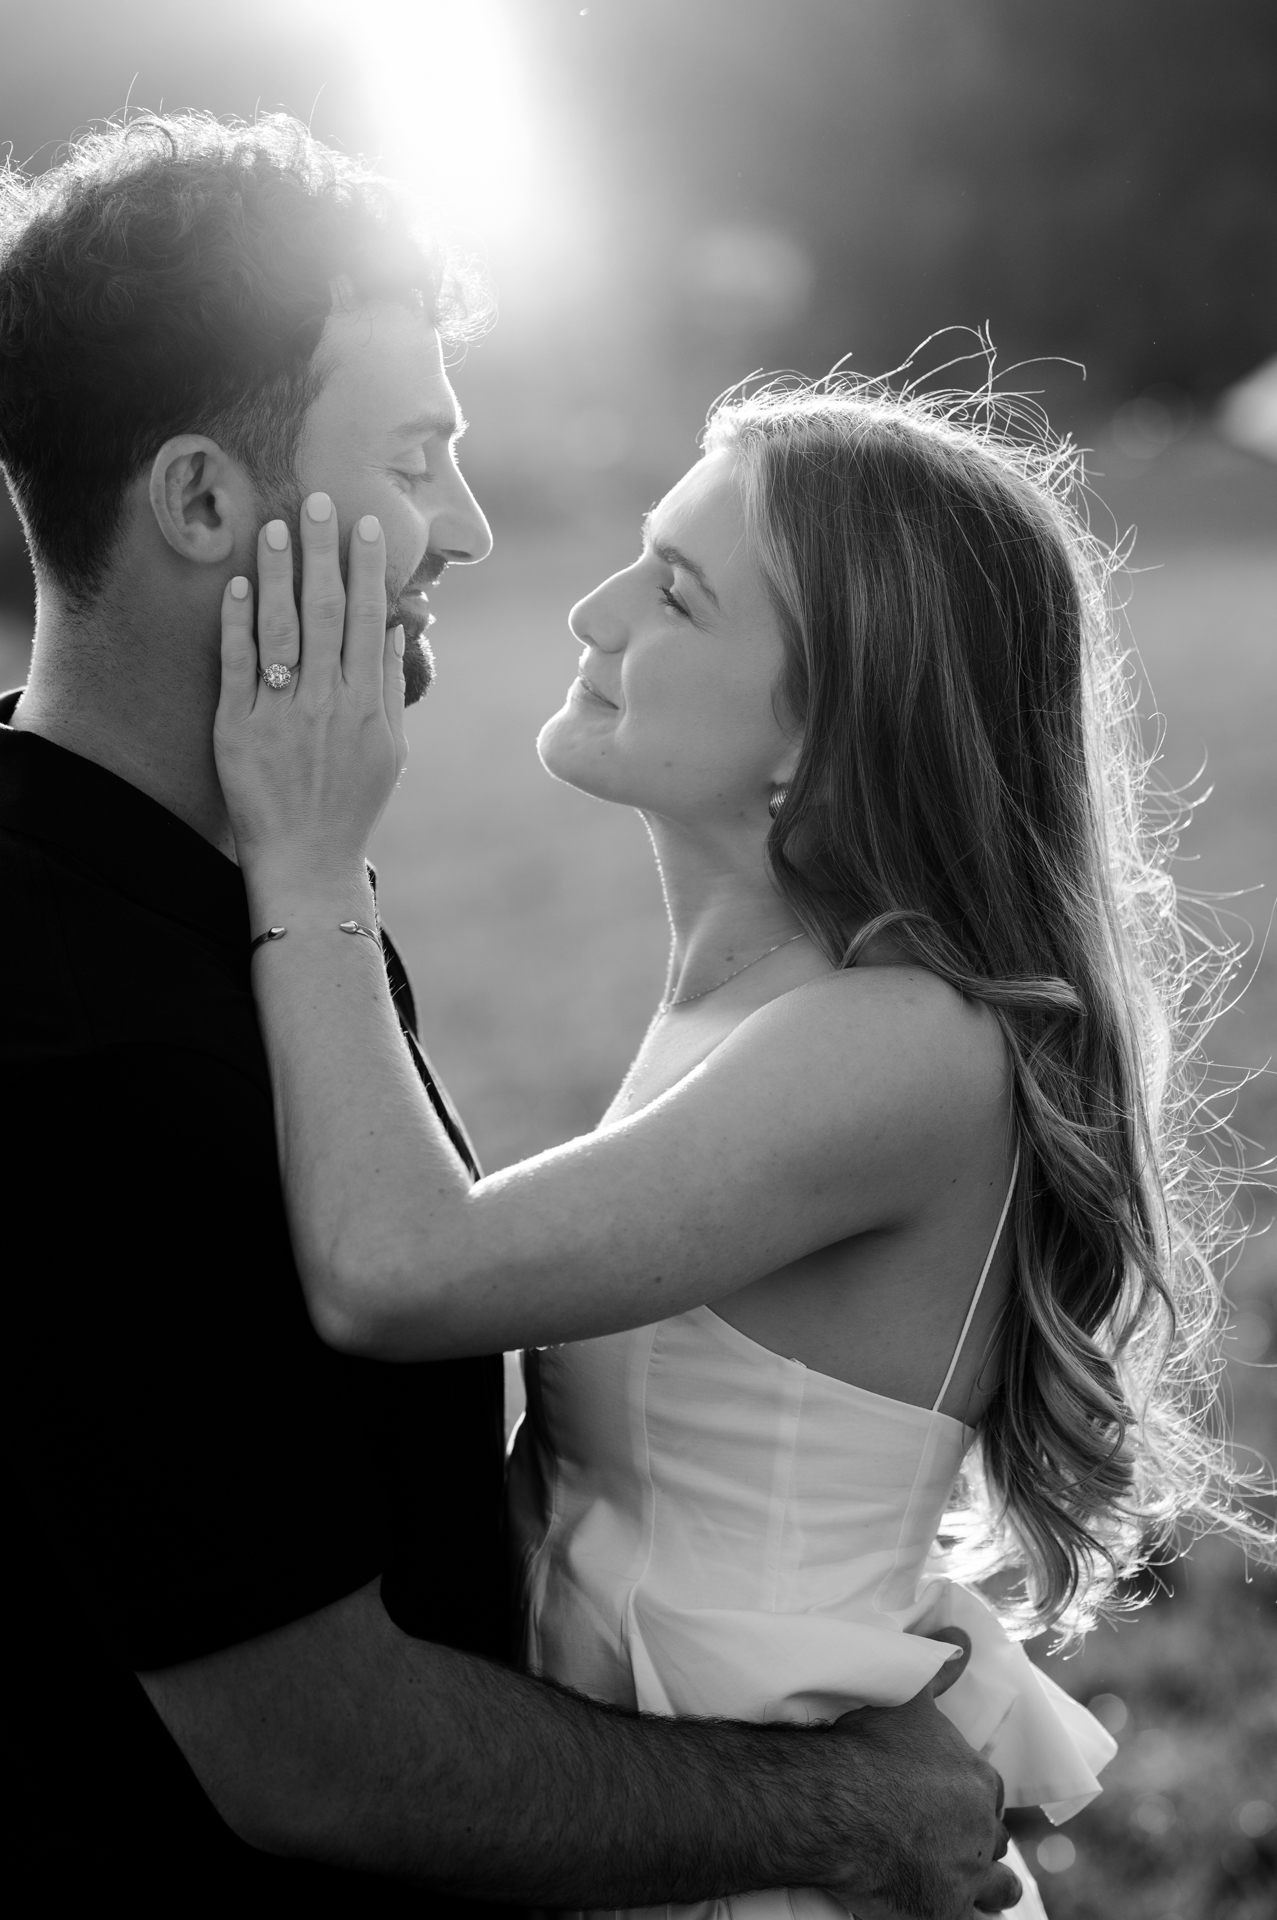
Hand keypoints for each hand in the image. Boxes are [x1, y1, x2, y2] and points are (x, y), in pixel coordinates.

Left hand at [214, 493, 407, 890]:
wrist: (307, 861)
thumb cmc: (352, 803)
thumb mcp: (389, 750)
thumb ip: (392, 685)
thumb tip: (400, 625)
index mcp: (368, 705)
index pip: (370, 620)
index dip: (367, 568)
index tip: (364, 525)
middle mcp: (328, 703)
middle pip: (327, 612)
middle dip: (323, 552)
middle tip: (317, 500)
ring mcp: (283, 715)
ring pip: (281, 629)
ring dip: (277, 574)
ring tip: (272, 526)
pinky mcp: (240, 730)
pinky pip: (238, 667)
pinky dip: (236, 624)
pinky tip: (234, 585)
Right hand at [825, 1631, 1021, 1919]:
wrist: (839, 1804)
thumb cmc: (872, 1747)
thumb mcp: (909, 1698)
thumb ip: (940, 1668)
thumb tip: (963, 1637)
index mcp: (979, 1781)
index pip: (991, 1792)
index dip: (973, 1796)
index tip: (953, 1798)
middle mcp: (982, 1830)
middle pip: (993, 1839)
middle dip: (978, 1838)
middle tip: (950, 1838)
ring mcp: (966, 1875)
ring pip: (998, 1890)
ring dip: (989, 1887)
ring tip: (969, 1885)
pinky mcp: (943, 1913)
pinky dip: (965, 1916)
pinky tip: (947, 1910)